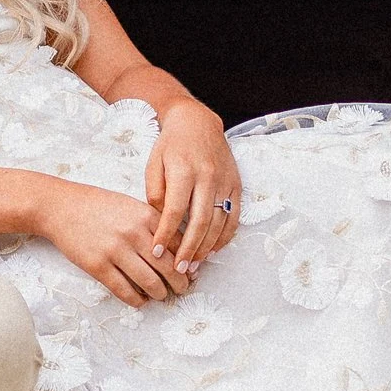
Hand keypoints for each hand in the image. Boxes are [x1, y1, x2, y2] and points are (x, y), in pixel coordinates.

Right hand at [35, 179, 192, 307]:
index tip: (192, 272)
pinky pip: (124, 291)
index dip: (188, 262)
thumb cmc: (98, 205)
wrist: (61, 207)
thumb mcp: (131, 206)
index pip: (178, 244)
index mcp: (145, 216)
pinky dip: (137, 300)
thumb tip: (177, 249)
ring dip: (161, 294)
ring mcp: (115, 251)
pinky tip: (140, 300)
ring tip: (162, 295)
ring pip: (150, 283)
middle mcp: (133, 233)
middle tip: (183, 289)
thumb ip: (153, 223)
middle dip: (181, 283)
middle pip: (169, 267)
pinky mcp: (97, 266)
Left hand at [144, 97, 242, 271]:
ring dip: (207, 247)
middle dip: (189, 249)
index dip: (164, 234)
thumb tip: (160, 221)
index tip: (155, 252)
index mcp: (184, 170)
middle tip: (179, 269)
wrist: (197, 122)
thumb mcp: (153, 163)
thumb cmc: (171, 145)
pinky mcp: (236, 184)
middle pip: (200, 221)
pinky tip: (213, 249)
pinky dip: (225, 236)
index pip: (174, 211)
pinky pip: (234, 216)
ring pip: (219, 222)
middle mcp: (207, 177)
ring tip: (194, 264)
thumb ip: (155, 192)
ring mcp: (225, 181)